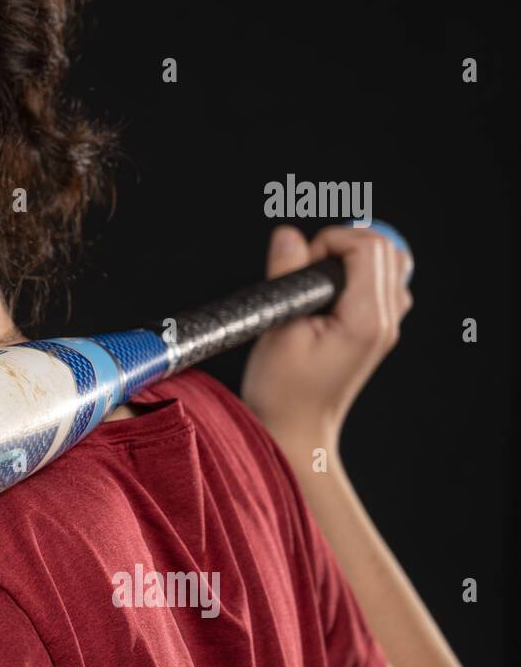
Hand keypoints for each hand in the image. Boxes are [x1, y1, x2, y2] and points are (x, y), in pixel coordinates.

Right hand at [241, 224, 412, 449]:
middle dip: (342, 243)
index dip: (328, 241)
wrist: (295, 432)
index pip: (367, 248)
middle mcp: (385, 321)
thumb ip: (286, 276)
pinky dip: (360, 274)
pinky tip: (330, 292)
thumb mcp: (276, 330)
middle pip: (386, 248)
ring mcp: (386, 327)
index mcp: (365, 320)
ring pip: (390, 262)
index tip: (299, 264)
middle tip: (306, 268)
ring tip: (317, 277)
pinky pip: (384, 284)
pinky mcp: (377, 331)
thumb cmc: (282, 392)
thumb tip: (288, 235)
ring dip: (354, 256)